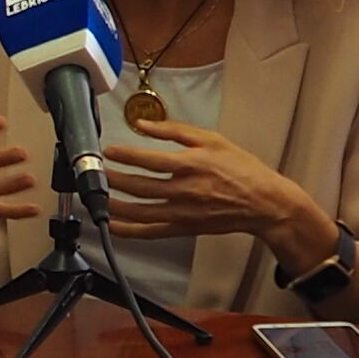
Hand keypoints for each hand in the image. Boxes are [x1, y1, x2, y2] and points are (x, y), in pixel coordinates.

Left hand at [103, 121, 328, 259]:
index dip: (125, 154)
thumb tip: (142, 124)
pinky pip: (151, 232)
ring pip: (140, 211)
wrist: (263, 203)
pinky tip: (112, 224)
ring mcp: (183, 213)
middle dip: (112, 179)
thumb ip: (174, 131)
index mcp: (191, 164)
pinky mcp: (183, 228)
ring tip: (96, 196)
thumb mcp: (211, 139)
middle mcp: (184, 190)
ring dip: (114, 205)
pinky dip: (129, 230)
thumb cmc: (240, 168)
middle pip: (139, 186)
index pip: (149, 160)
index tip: (108, 150)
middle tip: (95, 172)